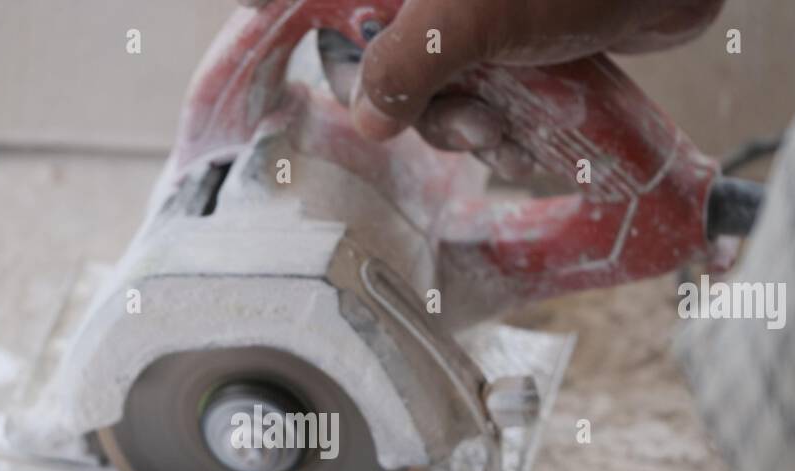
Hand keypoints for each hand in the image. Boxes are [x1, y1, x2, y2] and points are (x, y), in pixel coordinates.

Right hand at [245, 1, 722, 149]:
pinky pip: (478, 100)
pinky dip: (498, 128)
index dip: (285, 11)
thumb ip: (405, 64)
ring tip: (508, 127)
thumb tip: (366, 115)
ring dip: (464, 126)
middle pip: (371, 53)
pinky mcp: (513, 46)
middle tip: (459, 111)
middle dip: (411, 101)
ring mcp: (471, 19)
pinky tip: (530, 135)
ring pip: (428, 88)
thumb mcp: (471, 14)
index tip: (264, 24)